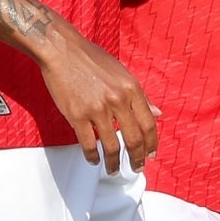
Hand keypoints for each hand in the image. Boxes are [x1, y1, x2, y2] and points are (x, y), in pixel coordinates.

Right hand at [35, 26, 158, 171]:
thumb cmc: (91, 59)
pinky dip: (92, 156)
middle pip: (134, 138)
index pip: (149, 123)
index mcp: (131, 88)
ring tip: (114, 170)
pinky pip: (88, 144)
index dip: (151, 143)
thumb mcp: (122, 72)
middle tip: (137, 167)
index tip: (151, 154)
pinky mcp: (77, 115)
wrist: (61, 50)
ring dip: (114, 163)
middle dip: (137, 158)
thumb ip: (140, 95)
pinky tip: (94, 160)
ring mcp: (97, 109)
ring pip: (111, 146)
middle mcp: (118, 100)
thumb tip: (158, 113)